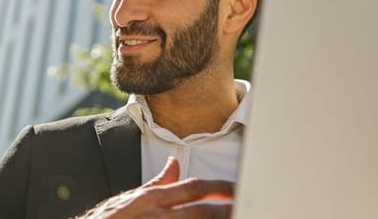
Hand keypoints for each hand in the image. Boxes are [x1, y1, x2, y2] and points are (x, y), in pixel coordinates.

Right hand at [76, 157, 232, 217]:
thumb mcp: (131, 198)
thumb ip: (158, 183)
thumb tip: (175, 165)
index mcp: (152, 198)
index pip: (193, 187)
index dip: (220, 188)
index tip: (238, 190)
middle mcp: (156, 214)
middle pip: (202, 211)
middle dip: (227, 209)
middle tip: (247, 207)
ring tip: (235, 218)